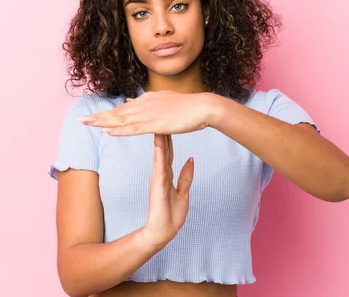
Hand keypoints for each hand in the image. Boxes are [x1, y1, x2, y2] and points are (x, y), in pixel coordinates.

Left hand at [78, 91, 215, 135]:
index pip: (123, 108)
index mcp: (147, 100)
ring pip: (121, 120)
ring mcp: (148, 114)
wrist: (202, 107)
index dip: (107, 114)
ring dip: (103, 123)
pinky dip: (119, 130)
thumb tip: (134, 102)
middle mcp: (144, 104)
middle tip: (81, 121)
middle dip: (98, 117)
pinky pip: (133, 128)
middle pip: (117, 113)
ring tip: (87, 125)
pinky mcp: (154, 124)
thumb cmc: (187, 106)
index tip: (93, 117)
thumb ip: (150, 103)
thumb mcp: (165, 101)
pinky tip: (108, 132)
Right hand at [140, 134, 193, 250]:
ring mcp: (157, 178)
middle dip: (163, 133)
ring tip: (159, 123)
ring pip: (159, 154)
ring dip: (159, 139)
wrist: (162, 233)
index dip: (169, 138)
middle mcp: (160, 174)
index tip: (170, 124)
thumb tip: (191, 160)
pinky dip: (159, 154)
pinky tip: (158, 143)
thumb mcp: (183, 193)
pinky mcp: (157, 185)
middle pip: (163, 149)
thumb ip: (186, 177)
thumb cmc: (171, 216)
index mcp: (166, 176)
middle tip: (162, 117)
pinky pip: (159, 166)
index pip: (168, 153)